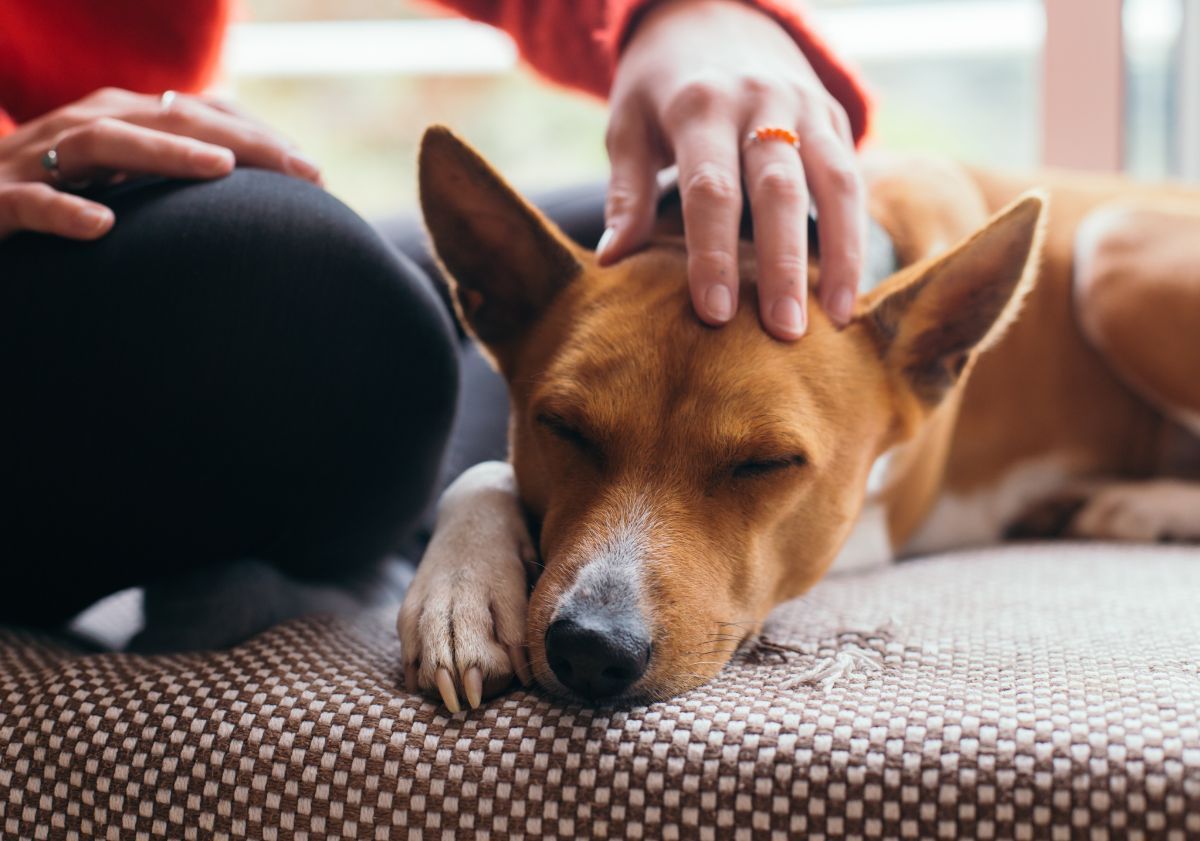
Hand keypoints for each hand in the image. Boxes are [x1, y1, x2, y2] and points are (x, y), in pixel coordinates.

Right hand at [0, 87, 321, 240]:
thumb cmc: (49, 201)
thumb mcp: (117, 185)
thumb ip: (170, 176)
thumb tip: (247, 185)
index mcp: (116, 123)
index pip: (196, 115)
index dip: (256, 136)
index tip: (314, 172)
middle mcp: (80, 129)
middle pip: (164, 117)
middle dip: (237, 140)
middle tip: (298, 171)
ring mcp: (35, 163)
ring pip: (101, 141)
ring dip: (162, 152)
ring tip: (221, 170)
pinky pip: (29, 203)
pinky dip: (64, 209)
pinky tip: (103, 225)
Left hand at [602, 0, 865, 338]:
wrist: (715, 13)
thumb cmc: (660, 86)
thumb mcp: (628, 125)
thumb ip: (626, 191)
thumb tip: (613, 259)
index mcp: (699, 105)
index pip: (710, 188)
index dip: (713, 252)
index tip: (714, 313)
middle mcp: (759, 101)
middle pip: (778, 189)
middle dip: (782, 264)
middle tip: (784, 331)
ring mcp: (804, 106)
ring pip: (834, 182)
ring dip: (840, 254)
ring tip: (834, 318)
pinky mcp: (833, 115)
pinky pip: (852, 178)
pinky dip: (855, 233)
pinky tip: (848, 288)